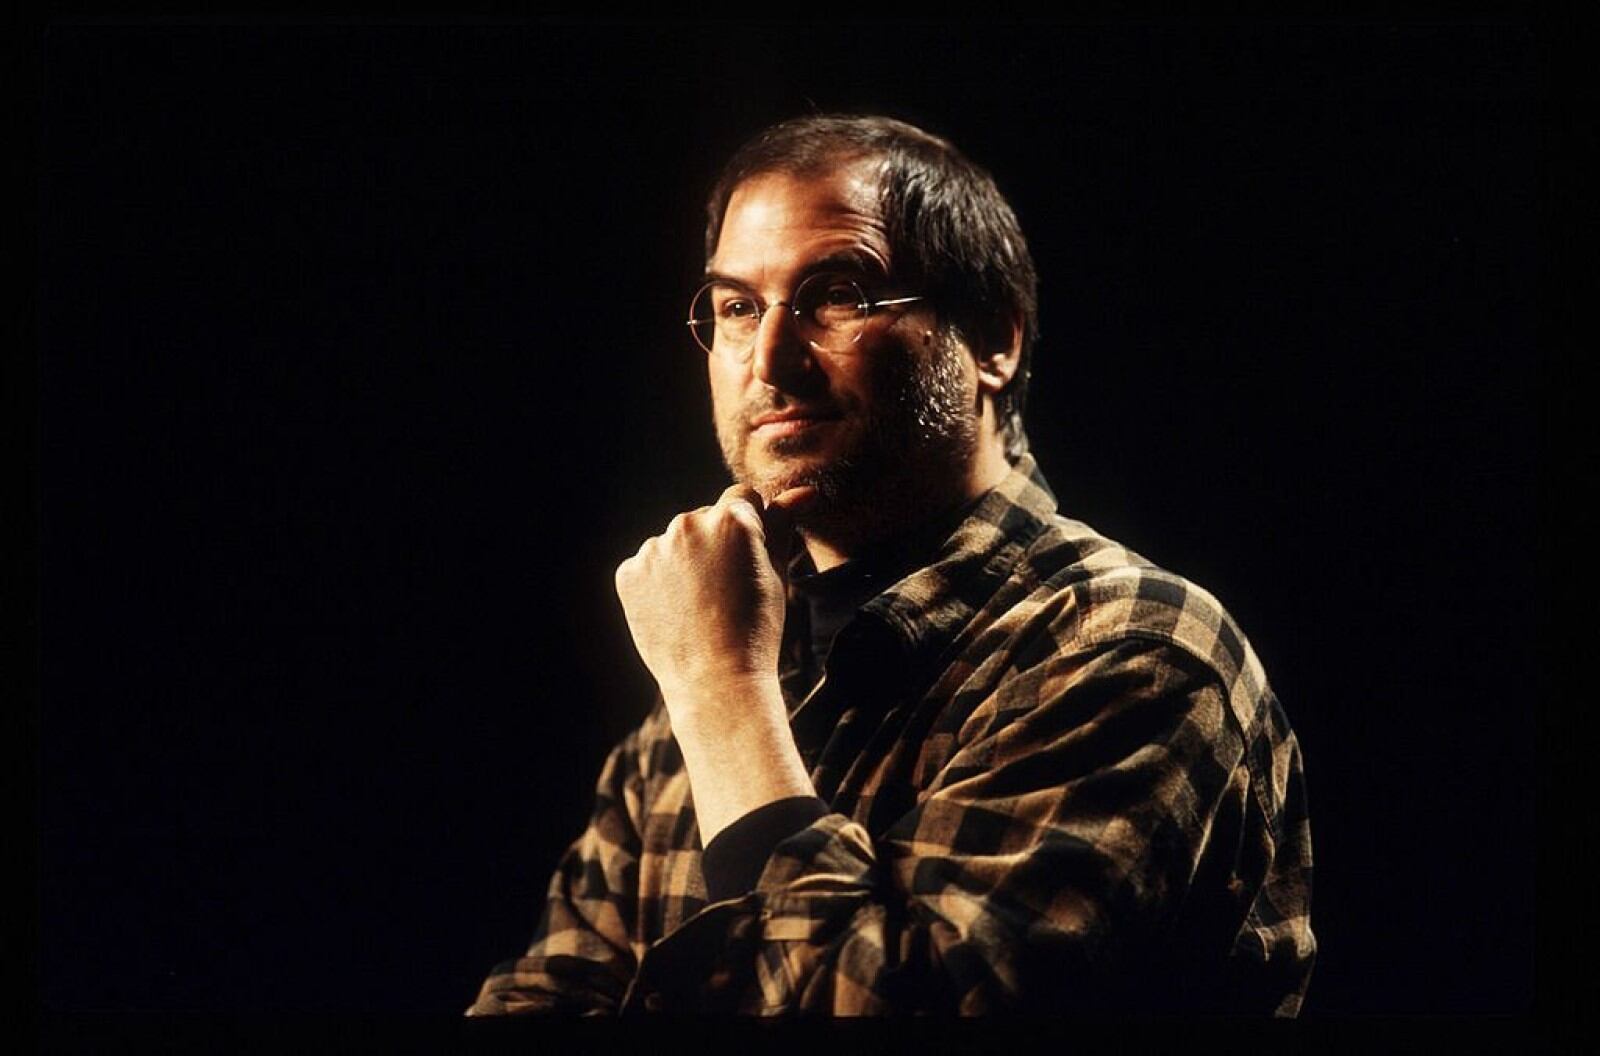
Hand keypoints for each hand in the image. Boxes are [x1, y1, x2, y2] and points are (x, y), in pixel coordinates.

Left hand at [614, 483, 795, 707]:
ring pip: (675, 542)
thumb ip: (783, 526)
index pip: (743, 498)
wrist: (716, 681)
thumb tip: (803, 492)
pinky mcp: (629, 573)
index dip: (751, 528)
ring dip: (686, 562)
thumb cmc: (756, 630)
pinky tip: (676, 612)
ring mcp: (654, 549)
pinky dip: (658, 584)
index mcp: (732, 520)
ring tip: (701, 606)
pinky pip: (647, 567)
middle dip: (717, 543)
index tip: (750, 560)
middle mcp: (688, 524)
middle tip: (727, 590)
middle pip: (706, 518)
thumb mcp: (777, 575)